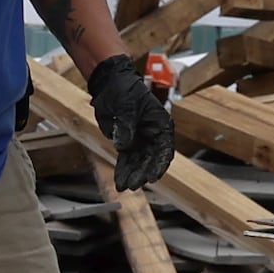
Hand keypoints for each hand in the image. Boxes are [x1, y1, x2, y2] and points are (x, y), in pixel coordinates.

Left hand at [87, 53, 176, 191]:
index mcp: (161, 125)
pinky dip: (123, 170)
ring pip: (138, 162)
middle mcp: (153, 135)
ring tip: (124, 187)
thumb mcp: (127, 106)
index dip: (159, 165)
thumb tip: (124, 146)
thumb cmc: (125, 90)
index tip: (153, 177)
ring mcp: (140, 140)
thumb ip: (126, 126)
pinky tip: (120, 181)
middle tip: (133, 185)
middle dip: (142, 173)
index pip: (164, 150)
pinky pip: (126, 159)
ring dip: (132, 175)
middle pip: (151, 159)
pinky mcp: (127, 143)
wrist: (109, 84)